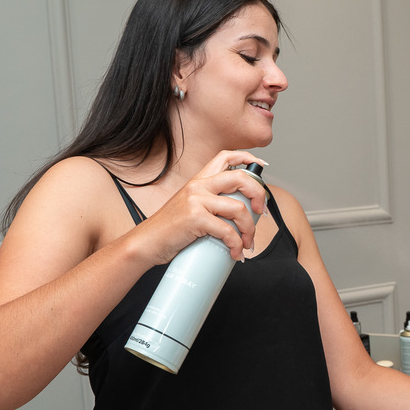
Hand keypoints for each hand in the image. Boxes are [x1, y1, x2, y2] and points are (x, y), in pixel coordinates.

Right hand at [137, 150, 268, 263]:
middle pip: (241, 179)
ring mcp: (196, 200)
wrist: (147, 242)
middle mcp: (198, 185)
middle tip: (261, 212)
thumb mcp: (190, 206)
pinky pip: (227, 231)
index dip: (248, 158)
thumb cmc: (170, 229)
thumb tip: (241, 213)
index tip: (262, 166)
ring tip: (247, 243)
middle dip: (259, 195)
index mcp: (198, 180)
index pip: (225, 157)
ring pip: (239, 209)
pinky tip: (235, 253)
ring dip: (249, 229)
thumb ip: (211, 203)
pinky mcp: (195, 218)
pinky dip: (236, 245)